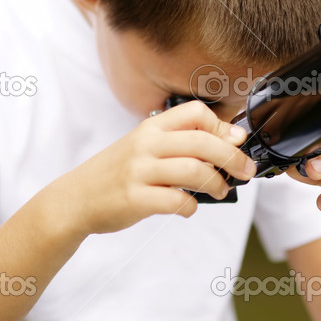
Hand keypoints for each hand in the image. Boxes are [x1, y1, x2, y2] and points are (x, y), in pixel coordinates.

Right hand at [54, 100, 255, 235]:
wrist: (75, 198)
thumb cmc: (118, 172)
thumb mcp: (144, 146)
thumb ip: (180, 141)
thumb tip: (231, 140)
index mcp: (151, 126)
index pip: (196, 112)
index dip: (222, 126)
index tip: (235, 143)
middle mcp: (146, 144)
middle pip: (204, 142)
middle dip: (233, 158)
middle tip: (245, 171)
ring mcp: (139, 171)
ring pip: (195, 171)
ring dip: (217, 184)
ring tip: (220, 191)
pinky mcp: (135, 198)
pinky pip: (177, 201)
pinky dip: (191, 207)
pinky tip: (189, 207)